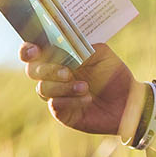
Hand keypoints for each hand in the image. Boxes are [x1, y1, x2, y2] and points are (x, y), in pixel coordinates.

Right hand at [21, 42, 138, 136]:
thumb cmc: (113, 74)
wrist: (128, 101)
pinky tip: (87, 99)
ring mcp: (56, 94)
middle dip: (47, 70)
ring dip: (63, 87)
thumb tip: (64, 44)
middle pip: (32, 70)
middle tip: (67, 72)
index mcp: (59, 57)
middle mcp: (53, 75)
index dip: (27, 50)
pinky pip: (54, 105)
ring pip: (43, 89)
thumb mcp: (102, 54)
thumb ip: (82, 46)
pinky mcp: (61, 112)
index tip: (35, 50)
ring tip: (85, 87)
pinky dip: (70, 100)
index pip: (33, 51)